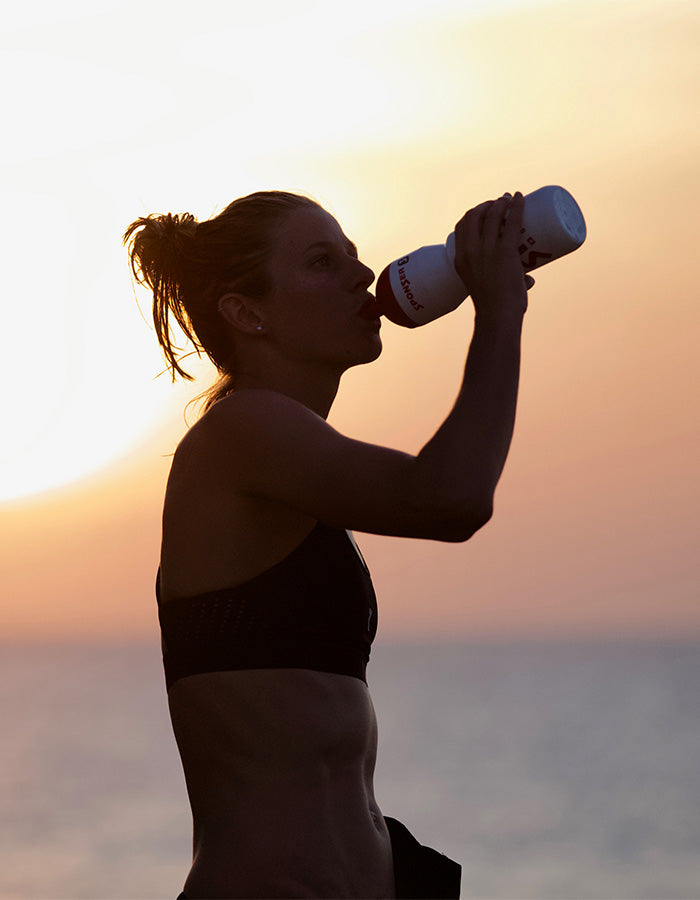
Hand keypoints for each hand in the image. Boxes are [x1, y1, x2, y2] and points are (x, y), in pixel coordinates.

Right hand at [453, 192, 528, 321]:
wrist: (497, 316)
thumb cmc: (496, 309)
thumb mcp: (490, 289)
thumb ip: (512, 283)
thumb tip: (531, 280)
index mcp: (460, 259)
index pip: (461, 227)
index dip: (473, 213)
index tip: (486, 209)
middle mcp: (470, 251)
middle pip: (475, 215)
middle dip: (487, 204)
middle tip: (502, 203)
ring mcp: (487, 250)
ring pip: (492, 215)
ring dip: (500, 202)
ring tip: (510, 199)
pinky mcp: (504, 251)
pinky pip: (511, 221)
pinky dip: (516, 206)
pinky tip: (520, 198)